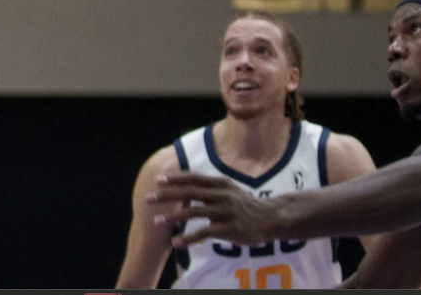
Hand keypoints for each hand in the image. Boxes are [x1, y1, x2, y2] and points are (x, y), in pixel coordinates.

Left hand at [148, 173, 280, 247]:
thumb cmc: (245, 204)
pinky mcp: (230, 229)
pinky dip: (189, 238)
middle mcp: (222, 195)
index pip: (193, 178)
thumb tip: (185, 183)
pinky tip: (176, 243)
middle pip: (189, 193)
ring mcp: (226, 212)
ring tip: (156, 222)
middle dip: (166, 195)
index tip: (158, 180)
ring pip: (194, 213)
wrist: (272, 218)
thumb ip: (209, 187)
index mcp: (220, 183)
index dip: (175, 179)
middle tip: (148, 199)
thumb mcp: (228, 189)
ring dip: (173, 217)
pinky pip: (205, 233)